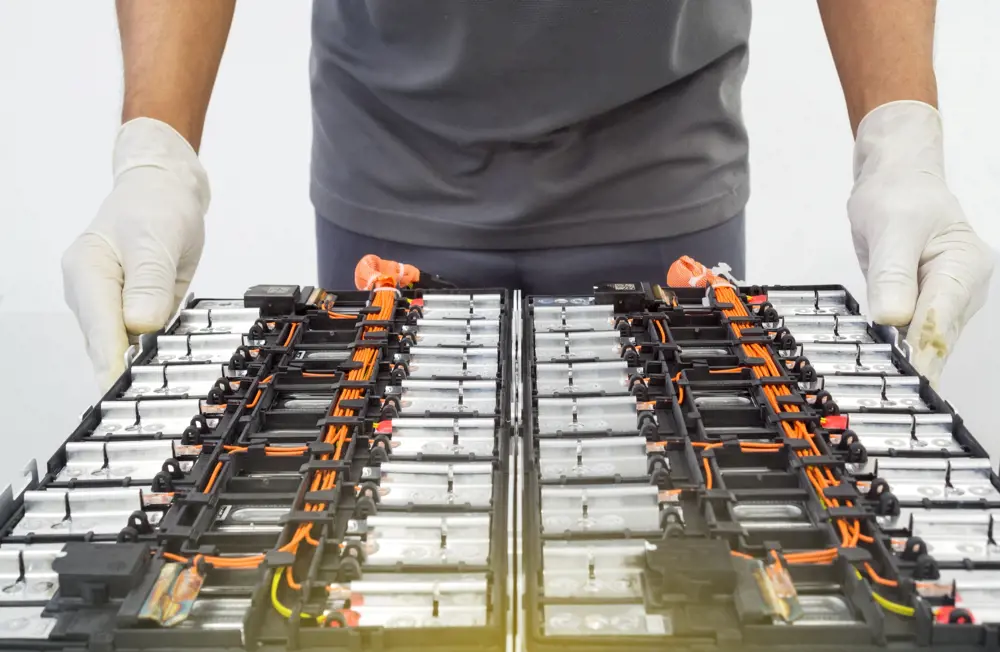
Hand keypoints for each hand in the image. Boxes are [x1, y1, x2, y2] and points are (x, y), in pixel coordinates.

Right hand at [62, 118, 209, 389]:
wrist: (163, 189)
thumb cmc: (155, 205)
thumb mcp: (157, 238)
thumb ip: (150, 282)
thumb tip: (140, 324)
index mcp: (87, 271)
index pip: (100, 329)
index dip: (113, 365)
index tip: (125, 392)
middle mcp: (91, 292)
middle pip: (107, 345)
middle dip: (128, 374)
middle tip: (152, 404)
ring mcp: (109, 303)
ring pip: (123, 346)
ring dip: (142, 366)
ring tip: (165, 392)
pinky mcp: (129, 309)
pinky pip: (139, 338)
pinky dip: (153, 352)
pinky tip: (169, 368)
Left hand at [848, 100, 993, 385]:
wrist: (897, 180)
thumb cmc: (898, 195)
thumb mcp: (890, 227)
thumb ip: (892, 273)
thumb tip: (892, 317)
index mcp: (963, 267)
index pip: (939, 321)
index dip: (920, 356)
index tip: (904, 384)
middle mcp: (963, 288)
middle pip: (937, 339)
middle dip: (913, 368)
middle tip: (886, 400)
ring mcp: (946, 298)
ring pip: (926, 342)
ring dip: (905, 365)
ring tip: (879, 392)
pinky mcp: (926, 304)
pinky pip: (913, 333)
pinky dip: (898, 350)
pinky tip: (881, 370)